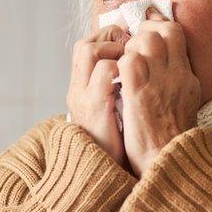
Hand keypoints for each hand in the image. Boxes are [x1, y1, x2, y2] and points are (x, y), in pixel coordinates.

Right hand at [66, 25, 129, 166]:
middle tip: (131, 42)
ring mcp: (82, 96)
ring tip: (131, 56)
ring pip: (88, 50)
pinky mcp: (94, 106)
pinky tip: (133, 73)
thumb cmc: (117, 146)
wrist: (104, 174)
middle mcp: (77, 90)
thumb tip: (135, 71)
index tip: (128, 38)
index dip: (107, 38)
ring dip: (113, 47)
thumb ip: (116, 92)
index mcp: (81, 90)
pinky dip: (118, 64)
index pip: (85, 47)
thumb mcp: (112, 114)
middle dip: (109, 37)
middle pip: (83, 44)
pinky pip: (103, 70)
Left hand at [117, 8, 200, 176]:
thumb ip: (177, 85)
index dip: (158, 26)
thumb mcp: (185, 106)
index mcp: (187, 79)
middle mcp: (176, 76)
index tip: (145, 30)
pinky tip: (115, 75)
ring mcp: (158, 83)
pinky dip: (119, 63)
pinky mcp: (139, 94)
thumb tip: (169, 70)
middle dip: (143, 32)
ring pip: (145, 41)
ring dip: (129, 47)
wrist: (169, 163)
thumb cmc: (171, 141)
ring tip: (122, 62)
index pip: (176, 34)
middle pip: (163, 31)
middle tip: (129, 44)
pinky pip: (129, 62)